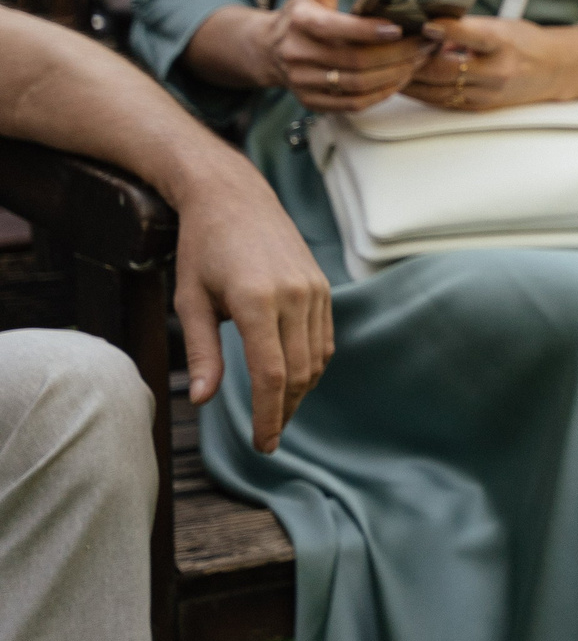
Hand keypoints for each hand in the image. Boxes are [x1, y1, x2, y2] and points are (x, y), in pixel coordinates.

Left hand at [169, 159, 334, 450]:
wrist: (235, 197)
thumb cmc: (203, 248)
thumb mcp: (190, 301)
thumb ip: (202, 353)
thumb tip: (202, 401)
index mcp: (257, 301)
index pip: (272, 376)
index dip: (269, 416)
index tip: (262, 444)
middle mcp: (294, 296)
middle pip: (300, 373)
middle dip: (285, 411)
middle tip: (266, 437)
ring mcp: (315, 290)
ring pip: (317, 359)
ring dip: (300, 391)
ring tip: (277, 411)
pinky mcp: (323, 286)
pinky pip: (323, 338)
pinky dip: (311, 365)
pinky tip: (292, 377)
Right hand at [268, 0, 437, 111]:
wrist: (269, 50)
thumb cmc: (300, 15)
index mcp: (300, 23)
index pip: (337, 29)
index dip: (370, 31)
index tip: (400, 27)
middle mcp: (298, 55)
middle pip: (356, 60)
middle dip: (397, 53)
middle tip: (426, 44)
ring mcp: (304, 82)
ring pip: (359, 84)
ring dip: (395, 74)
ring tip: (420, 60)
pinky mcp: (312, 102)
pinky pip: (354, 104)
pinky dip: (381, 93)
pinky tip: (401, 79)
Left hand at [407, 15, 577, 109]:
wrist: (556, 70)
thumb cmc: (526, 44)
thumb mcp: (500, 26)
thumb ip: (463, 27)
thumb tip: (424, 25)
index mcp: (504, 45)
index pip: (473, 36)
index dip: (446, 30)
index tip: (425, 24)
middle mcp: (496, 73)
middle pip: (443, 69)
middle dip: (412, 58)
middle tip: (392, 47)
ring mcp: (486, 94)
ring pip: (435, 89)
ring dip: (409, 78)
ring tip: (391, 65)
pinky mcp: (478, 108)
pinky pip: (440, 100)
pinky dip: (421, 90)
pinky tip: (407, 81)